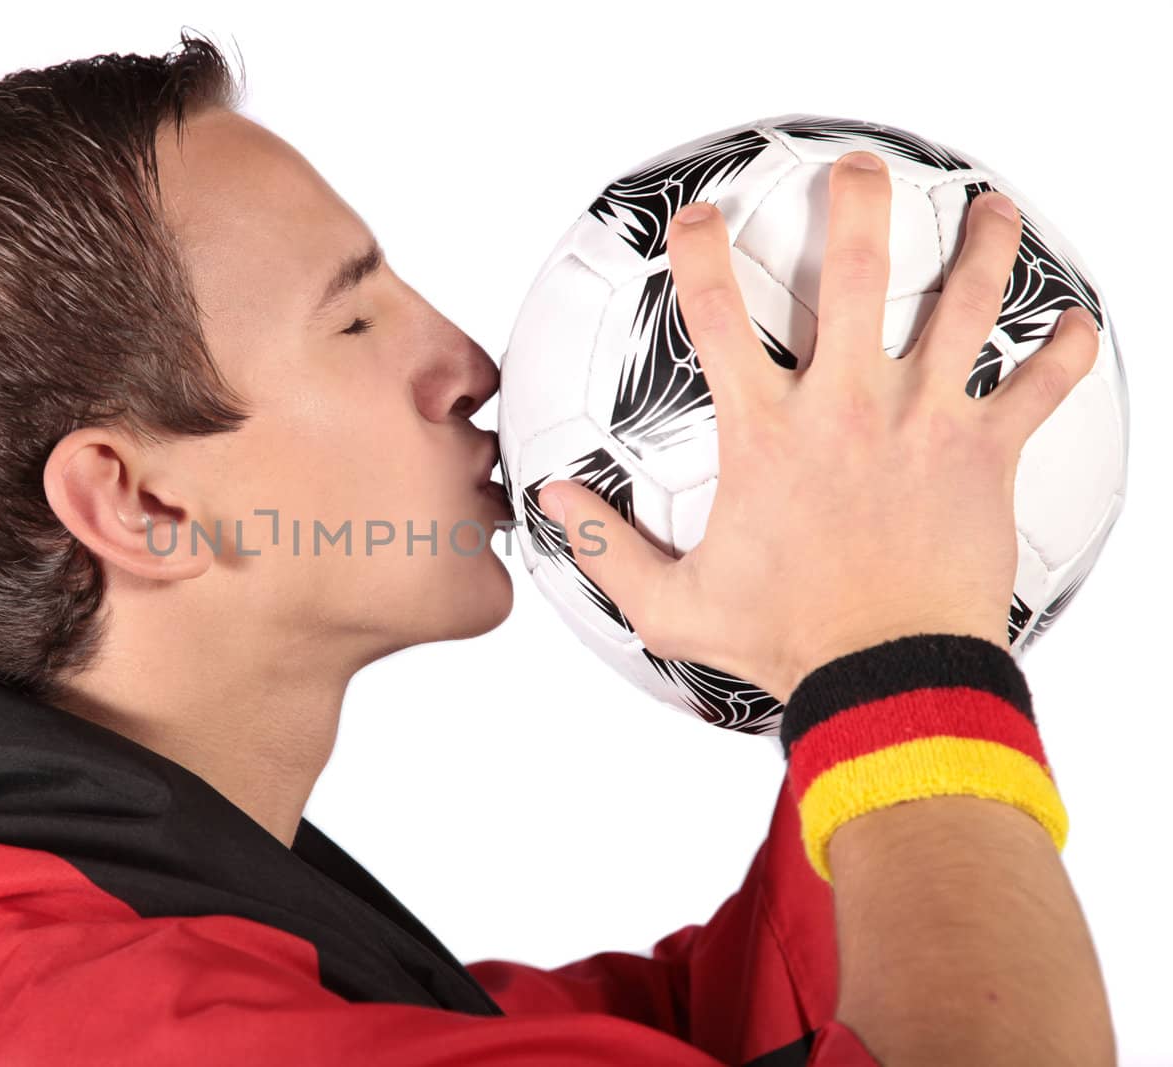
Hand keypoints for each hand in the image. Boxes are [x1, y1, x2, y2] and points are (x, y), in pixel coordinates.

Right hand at [537, 150, 1099, 705]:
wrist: (887, 676)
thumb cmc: (786, 640)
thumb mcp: (673, 604)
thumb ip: (606, 547)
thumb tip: (553, 501)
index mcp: (766, 432)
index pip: (717, 314)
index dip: (700, 252)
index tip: (700, 218)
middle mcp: (847, 406)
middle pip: (854, 271)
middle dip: (856, 202)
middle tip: (858, 170)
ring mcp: (924, 422)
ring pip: (962, 305)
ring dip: (979, 246)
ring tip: (990, 208)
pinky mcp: (985, 454)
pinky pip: (1041, 388)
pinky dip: (1065, 351)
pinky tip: (1077, 324)